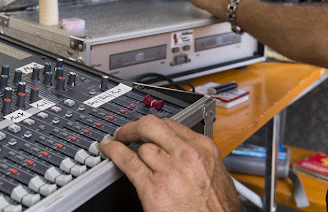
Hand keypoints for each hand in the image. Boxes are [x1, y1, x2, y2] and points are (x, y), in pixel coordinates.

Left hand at [100, 115, 240, 211]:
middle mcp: (187, 155)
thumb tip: (185, 152)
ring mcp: (169, 169)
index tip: (147, 129)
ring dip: (128, 145)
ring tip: (119, 145)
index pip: (173, 124)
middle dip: (136, 126)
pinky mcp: (153, 187)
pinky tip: (109, 150)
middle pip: (153, 126)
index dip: (156, 126)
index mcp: (204, 149)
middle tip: (127, 131)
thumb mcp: (216, 176)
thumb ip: (198, 159)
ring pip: (141, 145)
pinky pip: (127, 161)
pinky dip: (114, 152)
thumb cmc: (218, 210)